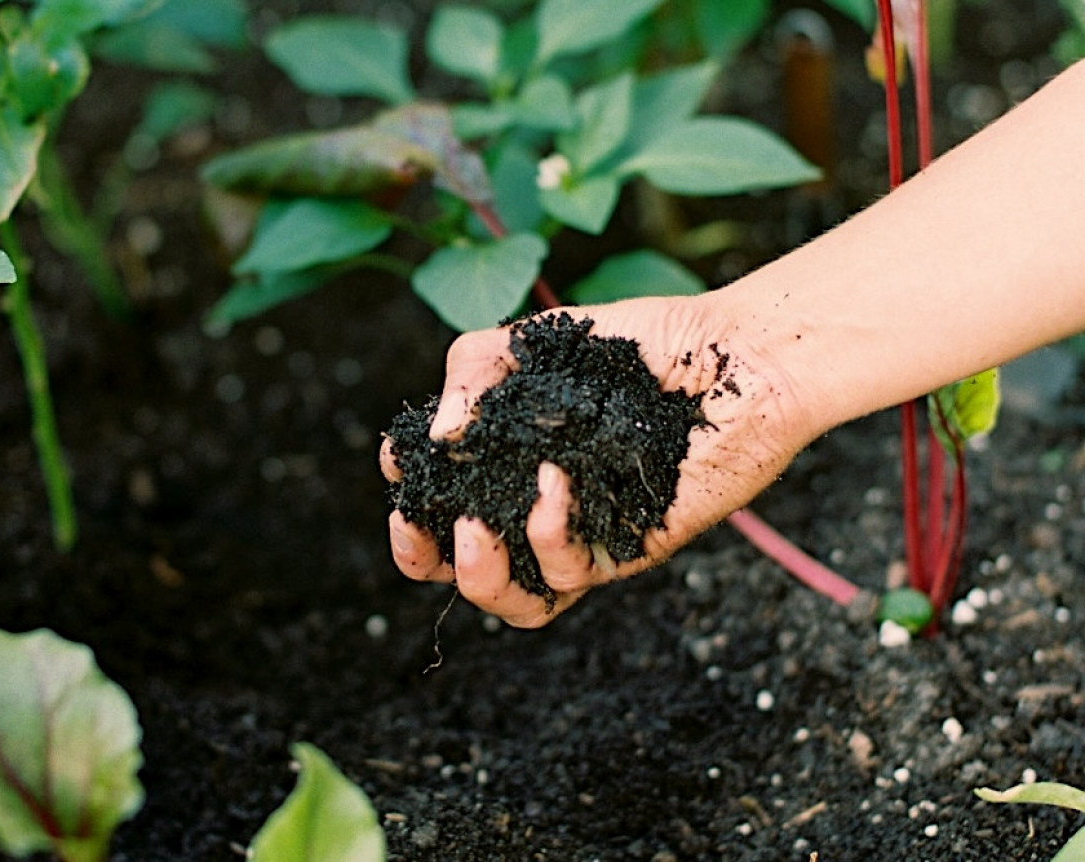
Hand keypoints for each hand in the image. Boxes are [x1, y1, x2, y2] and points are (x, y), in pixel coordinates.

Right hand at [380, 295, 822, 627]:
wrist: (734, 357)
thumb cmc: (641, 345)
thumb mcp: (536, 342)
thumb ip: (472, 372)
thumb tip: (436, 434)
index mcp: (510, 460)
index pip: (440, 497)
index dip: (407, 490)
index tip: (400, 460)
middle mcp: (538, 504)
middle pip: (462, 568)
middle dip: (418, 557)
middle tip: (414, 527)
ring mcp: (582, 534)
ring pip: (515, 602)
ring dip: (476, 575)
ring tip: (470, 530)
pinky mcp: (625, 551)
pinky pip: (571, 573)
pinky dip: (549, 530)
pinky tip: (555, 481)